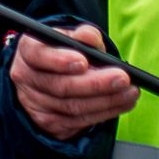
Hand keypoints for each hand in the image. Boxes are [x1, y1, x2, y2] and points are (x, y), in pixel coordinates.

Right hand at [8, 25, 135, 138]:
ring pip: (72, 107)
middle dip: (95, 84)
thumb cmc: (62, 51)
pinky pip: (78, 122)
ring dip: (106, 101)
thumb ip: (82, 35)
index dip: (60, 60)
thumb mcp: (69, 36)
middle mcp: (27, 78)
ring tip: (131, 92)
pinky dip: (104, 113)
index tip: (84, 62)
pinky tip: (122, 103)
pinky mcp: (49, 122)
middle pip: (60, 86)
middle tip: (122, 78)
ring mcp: (36, 104)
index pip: (39, 56)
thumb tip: (90, 37)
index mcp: (29, 51)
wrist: (49, 74)